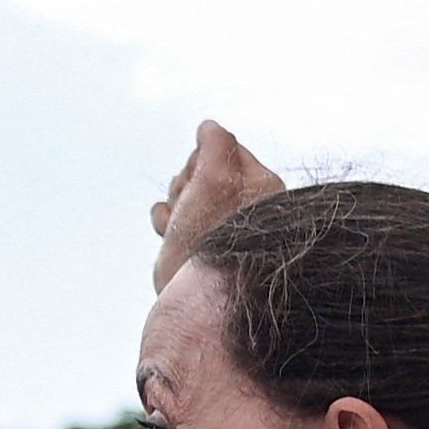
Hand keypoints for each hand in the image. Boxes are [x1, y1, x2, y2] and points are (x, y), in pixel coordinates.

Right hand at [151, 120, 281, 289]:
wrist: (203, 301)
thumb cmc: (215, 237)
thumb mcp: (216, 178)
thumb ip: (216, 145)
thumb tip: (210, 126)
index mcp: (263, 186)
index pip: (222, 147)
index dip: (203, 160)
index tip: (203, 179)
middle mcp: (247, 206)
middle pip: (199, 171)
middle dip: (185, 185)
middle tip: (190, 209)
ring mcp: (222, 228)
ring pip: (181, 196)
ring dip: (172, 207)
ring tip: (179, 231)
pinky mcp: (200, 248)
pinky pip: (171, 221)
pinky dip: (164, 226)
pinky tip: (169, 240)